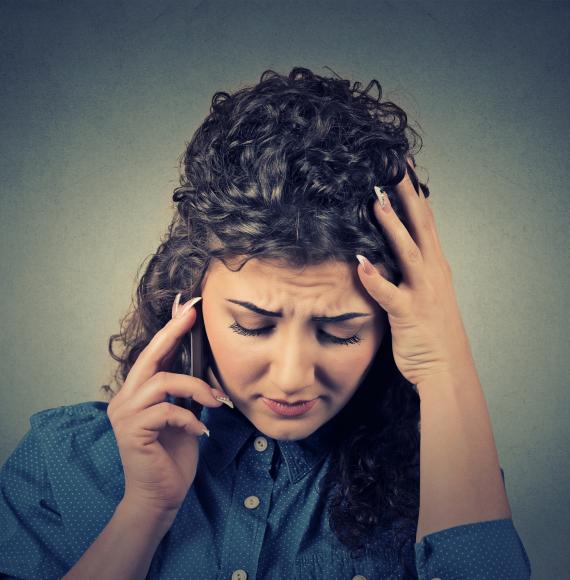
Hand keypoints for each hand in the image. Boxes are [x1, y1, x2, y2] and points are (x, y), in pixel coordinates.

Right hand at [106, 295, 228, 515]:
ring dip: (196, 388)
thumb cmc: (172, 457)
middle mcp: (124, 400)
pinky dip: (190, 418)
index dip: (170, 330)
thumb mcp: (183, 417)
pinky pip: (167, 410)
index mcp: (136, 394)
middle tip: (193, 315)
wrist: (160, 498)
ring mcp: (125, 415)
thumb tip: (203, 366)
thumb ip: (185, 393)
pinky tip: (201, 430)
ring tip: (215, 402)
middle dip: (173, 333)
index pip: (153, 355)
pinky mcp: (132, 431)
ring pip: (163, 381)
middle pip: (149, 356)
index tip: (187, 309)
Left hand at [356, 159, 475, 386]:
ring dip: (393, 226)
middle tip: (395, 166)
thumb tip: (390, 251)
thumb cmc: (432, 332)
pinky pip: (390, 294)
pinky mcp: (409, 314)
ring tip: (377, 202)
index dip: (414, 194)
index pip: (425, 221)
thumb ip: (411, 271)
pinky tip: (360, 263)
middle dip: (408, 194)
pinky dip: (376, 279)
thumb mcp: (425, 294)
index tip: (404, 168)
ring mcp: (423, 292)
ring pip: (408, 251)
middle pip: (421, 225)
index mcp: (435, 266)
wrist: (447, 369)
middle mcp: (432, 273)